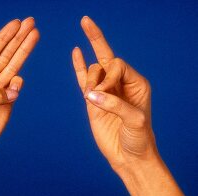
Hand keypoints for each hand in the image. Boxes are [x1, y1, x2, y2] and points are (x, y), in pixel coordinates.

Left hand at [0, 17, 38, 170]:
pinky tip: (17, 81)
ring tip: (35, 35)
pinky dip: (18, 84)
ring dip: (24, 51)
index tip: (17, 23)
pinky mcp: (6, 104)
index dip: (4, 37)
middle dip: (18, 38)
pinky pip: (16, 89)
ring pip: (13, 67)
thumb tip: (16, 87)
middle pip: (5, 55)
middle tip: (31, 22)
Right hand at [72, 16, 153, 169]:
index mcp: (136, 83)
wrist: (128, 157)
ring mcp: (105, 91)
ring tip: (94, 98)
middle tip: (85, 20)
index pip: (118, 64)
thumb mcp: (134, 120)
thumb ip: (114, 104)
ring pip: (92, 71)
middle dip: (96, 40)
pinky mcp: (93, 100)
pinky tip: (76, 51)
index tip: (106, 93)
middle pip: (106, 56)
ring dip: (89, 79)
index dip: (109, 74)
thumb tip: (90, 94)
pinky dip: (79, 65)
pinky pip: (83, 78)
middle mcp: (121, 84)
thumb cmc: (138, 140)